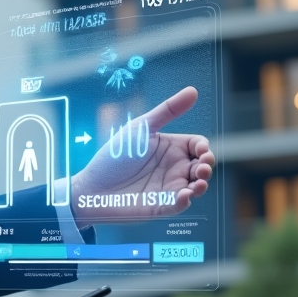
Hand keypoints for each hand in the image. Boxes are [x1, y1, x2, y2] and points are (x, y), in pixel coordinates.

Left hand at [70, 86, 214, 227]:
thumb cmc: (114, 156)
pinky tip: (184, 195)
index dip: (204, 148)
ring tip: (198, 182)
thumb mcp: (141, 129)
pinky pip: (179, 205)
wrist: (90, 186)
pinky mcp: (161, 206)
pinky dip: (185, 201)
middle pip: (202, 166)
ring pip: (195, 187)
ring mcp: (168, 188)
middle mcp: (173, 168)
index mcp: (170, 148)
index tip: (200, 149)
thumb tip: (193, 90)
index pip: (198, 146)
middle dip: (207, 166)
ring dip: (201, 185)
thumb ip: (167, 111)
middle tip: (201, 167)